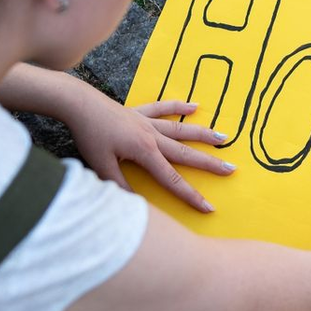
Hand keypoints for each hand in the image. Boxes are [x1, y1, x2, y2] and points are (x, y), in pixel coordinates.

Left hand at [68, 98, 233, 211]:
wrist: (79, 103)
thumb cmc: (89, 135)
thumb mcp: (102, 166)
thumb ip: (120, 186)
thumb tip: (135, 206)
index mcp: (145, 152)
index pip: (172, 179)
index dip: (191, 195)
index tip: (209, 207)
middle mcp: (151, 136)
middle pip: (185, 153)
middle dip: (209, 163)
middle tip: (232, 169)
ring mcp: (147, 122)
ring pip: (181, 129)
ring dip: (203, 134)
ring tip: (224, 137)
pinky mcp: (139, 111)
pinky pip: (163, 108)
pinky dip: (179, 107)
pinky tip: (195, 106)